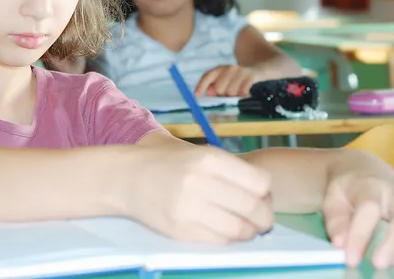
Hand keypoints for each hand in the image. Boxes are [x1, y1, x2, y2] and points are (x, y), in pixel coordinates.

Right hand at [126, 143, 273, 243]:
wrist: (127, 177)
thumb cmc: (168, 163)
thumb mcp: (199, 153)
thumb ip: (230, 168)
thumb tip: (265, 191)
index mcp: (209, 159)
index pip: (260, 182)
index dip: (266, 193)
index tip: (261, 196)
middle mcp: (200, 182)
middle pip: (253, 208)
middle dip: (263, 217)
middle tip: (260, 219)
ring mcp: (189, 208)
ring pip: (239, 229)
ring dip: (248, 232)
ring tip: (244, 227)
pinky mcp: (180, 230)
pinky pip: (218, 240)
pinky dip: (228, 238)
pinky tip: (223, 229)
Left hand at [195, 65, 258, 97]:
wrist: (263, 69)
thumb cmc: (241, 79)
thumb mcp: (227, 81)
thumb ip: (216, 87)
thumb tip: (210, 92)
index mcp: (221, 69)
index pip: (207, 77)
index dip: (201, 87)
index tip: (196, 96)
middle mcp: (229, 68)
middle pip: (219, 88)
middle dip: (223, 96)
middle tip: (230, 95)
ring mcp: (240, 71)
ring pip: (231, 92)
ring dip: (235, 96)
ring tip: (240, 92)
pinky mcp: (251, 76)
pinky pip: (242, 92)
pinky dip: (244, 95)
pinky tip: (247, 93)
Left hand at [323, 173, 393, 268]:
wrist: (363, 170)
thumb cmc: (347, 189)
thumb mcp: (332, 199)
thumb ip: (335, 221)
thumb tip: (341, 244)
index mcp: (369, 186)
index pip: (369, 208)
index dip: (361, 234)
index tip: (351, 259)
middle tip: (378, 263)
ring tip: (392, 262)